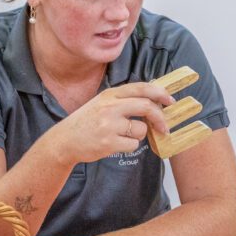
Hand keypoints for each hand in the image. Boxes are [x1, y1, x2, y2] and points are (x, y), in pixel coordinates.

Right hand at [50, 82, 172, 163]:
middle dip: (160, 118)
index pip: (141, 88)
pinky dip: (129, 146)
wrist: (64, 140)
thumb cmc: (86, 122)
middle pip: (146, 107)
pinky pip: (133, 145)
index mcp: (110, 94)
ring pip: (141, 129)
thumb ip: (124, 100)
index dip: (160, 93)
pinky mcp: (109, 142)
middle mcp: (110, 107)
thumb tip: (153, 101)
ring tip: (122, 136)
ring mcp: (109, 125)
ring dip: (139, 135)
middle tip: (165, 127)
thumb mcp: (102, 103)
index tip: (170, 101)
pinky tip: (115, 144)